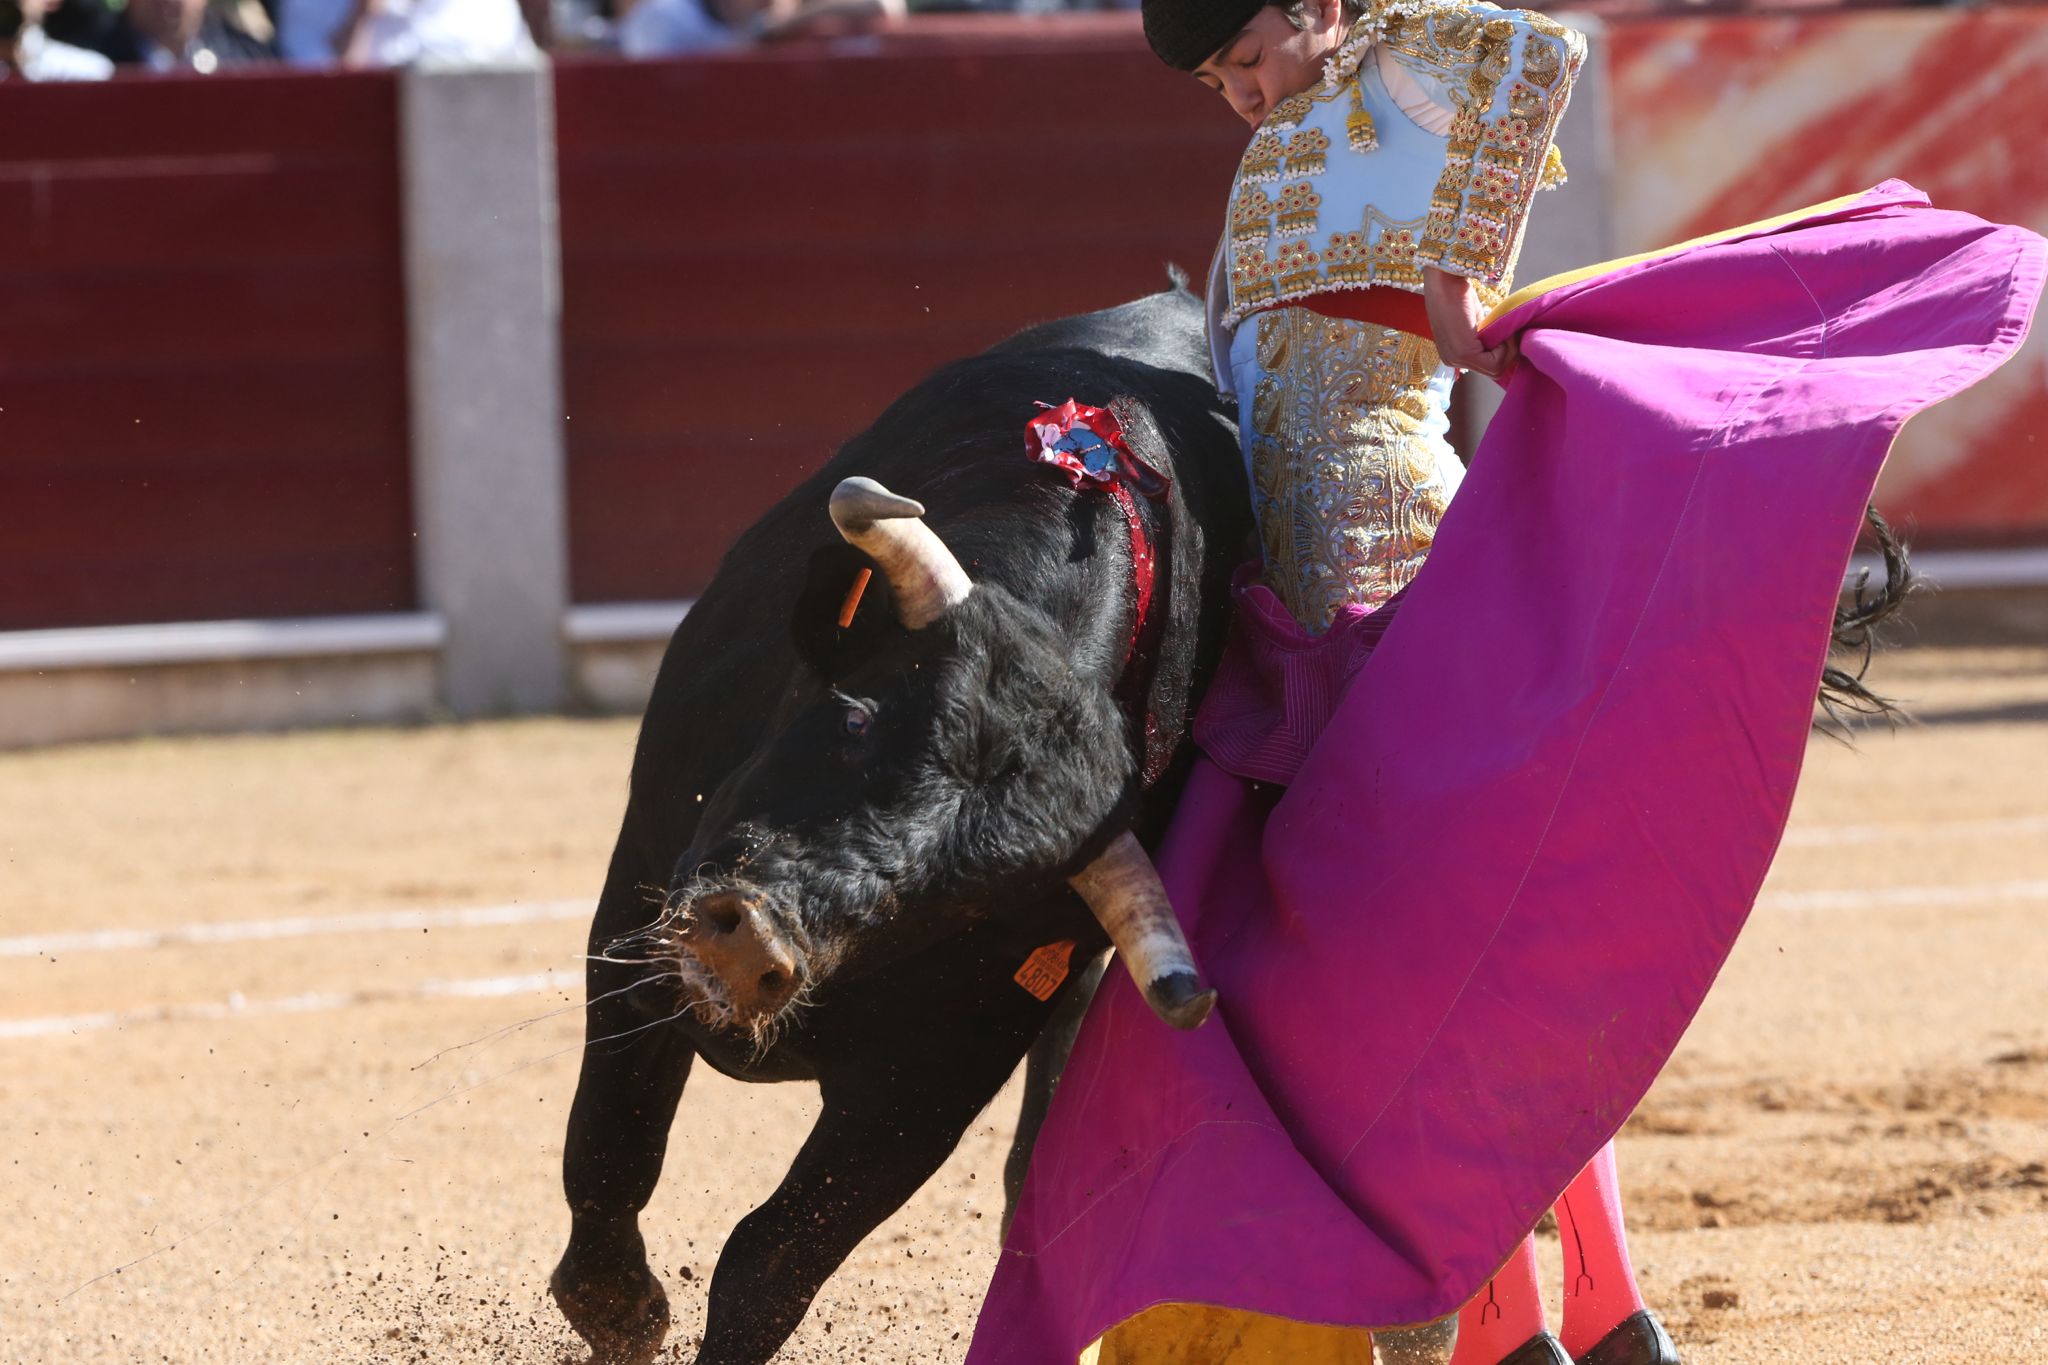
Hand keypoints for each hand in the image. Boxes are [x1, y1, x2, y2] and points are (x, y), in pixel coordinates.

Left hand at [1423, 267, 1516, 384]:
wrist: (1448, 277)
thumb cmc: (1460, 292)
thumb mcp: (1477, 321)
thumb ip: (1487, 336)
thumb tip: (1508, 343)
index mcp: (1453, 355)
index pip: (1488, 367)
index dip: (1505, 353)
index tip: (1509, 333)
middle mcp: (1451, 361)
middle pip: (1494, 372)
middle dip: (1509, 353)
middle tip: (1511, 331)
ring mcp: (1455, 359)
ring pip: (1496, 369)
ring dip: (1509, 349)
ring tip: (1507, 329)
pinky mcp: (1463, 353)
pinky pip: (1495, 363)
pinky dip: (1507, 347)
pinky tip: (1504, 330)